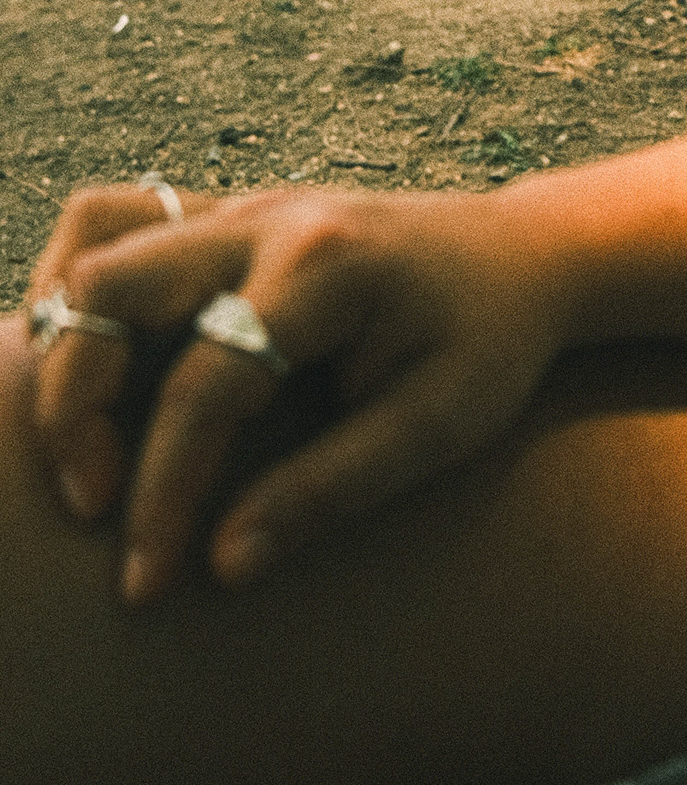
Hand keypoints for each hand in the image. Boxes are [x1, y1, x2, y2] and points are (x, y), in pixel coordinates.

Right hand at [25, 177, 566, 604]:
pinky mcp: (223, 214)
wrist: (525, 253)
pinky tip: (96, 369)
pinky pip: (111, 221)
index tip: (146, 579)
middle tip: (92, 503)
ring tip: (78, 438)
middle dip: (73, 404)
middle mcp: (268, 218)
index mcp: (326, 267)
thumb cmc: (491, 345)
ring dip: (63, 341)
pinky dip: (75, 290)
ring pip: (93, 241)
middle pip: (112, 287)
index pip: (205, 383)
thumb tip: (224, 565)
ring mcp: (239, 205)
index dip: (163, 490)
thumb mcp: (441, 426)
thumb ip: (332, 489)